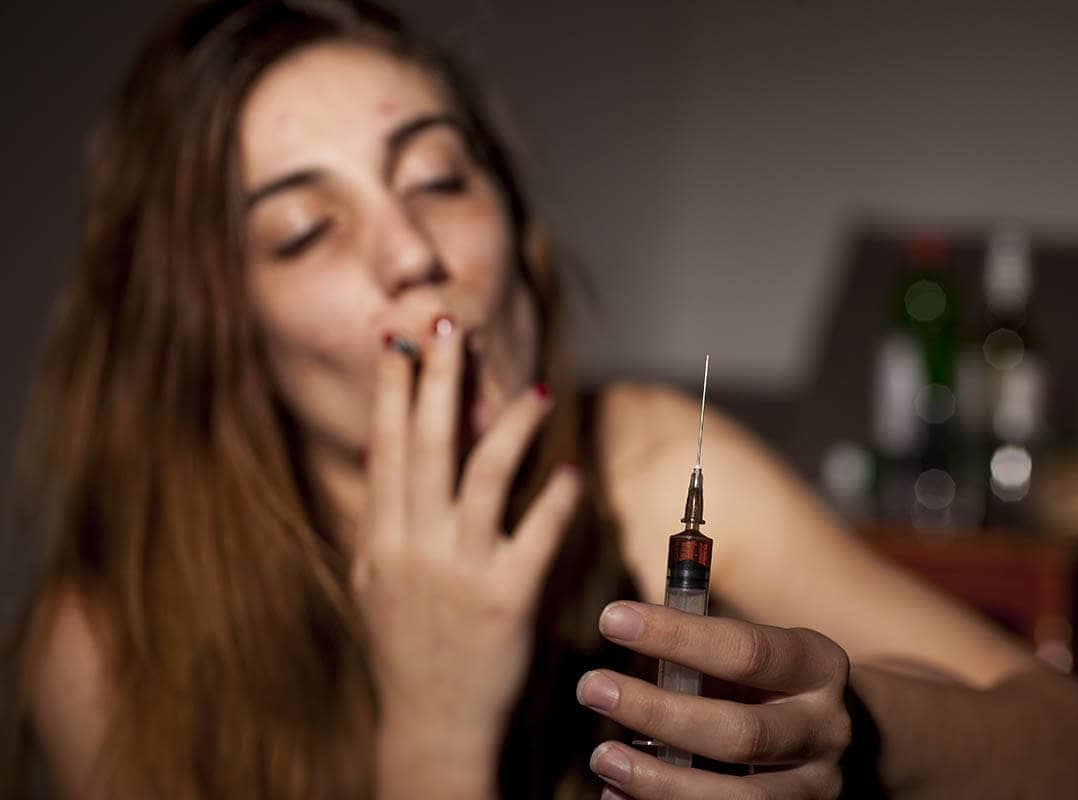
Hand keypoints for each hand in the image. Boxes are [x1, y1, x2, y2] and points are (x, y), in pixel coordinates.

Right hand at [351, 317, 580, 769]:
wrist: (431, 725)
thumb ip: (379, 519)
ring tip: (538, 389)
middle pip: (428, 445)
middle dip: (438, 379)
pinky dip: (557, 499)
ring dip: (511, 424)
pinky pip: (538, 534)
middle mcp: (414, 547)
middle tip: (452, 325)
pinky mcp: (508, 599)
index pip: (386, 448)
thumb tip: (381, 452)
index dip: (392, 391)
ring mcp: (461, 572)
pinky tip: (570, 472)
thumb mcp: (372, 581)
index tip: (398, 341)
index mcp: (379, 540)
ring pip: (486, 476)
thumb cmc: (404, 649)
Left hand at [576, 602, 851, 799]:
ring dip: (659, 782)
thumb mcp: (752, 654)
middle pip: (740, 733)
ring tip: (602, 756)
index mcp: (818, 665)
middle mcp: (826, 729)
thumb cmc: (767, 683)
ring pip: (738, 798)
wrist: (833, 736)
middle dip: (658, 713)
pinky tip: (617, 795)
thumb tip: (622, 628)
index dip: (676, 635)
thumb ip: (701, 650)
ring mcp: (815, 788)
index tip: (611, 618)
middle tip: (591, 687)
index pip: (746, 651)